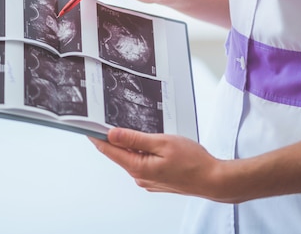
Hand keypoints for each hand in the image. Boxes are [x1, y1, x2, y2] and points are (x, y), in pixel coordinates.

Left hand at [89, 128, 227, 201]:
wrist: (213, 179)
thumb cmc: (193, 161)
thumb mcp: (163, 142)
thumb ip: (135, 139)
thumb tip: (112, 134)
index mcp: (138, 167)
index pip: (109, 151)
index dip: (97, 137)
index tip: (87, 126)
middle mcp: (140, 177)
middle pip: (120, 154)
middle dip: (115, 138)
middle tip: (110, 120)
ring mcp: (148, 180)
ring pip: (133, 158)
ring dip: (132, 145)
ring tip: (137, 129)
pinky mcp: (156, 180)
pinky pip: (143, 163)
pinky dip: (143, 152)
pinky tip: (152, 144)